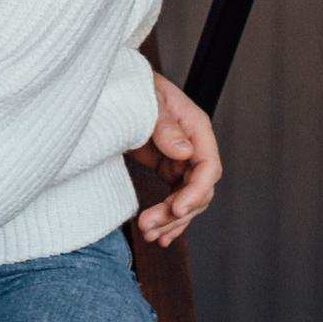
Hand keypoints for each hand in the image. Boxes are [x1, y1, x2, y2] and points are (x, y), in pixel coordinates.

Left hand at [130, 70, 220, 246]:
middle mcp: (192, 146)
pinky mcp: (166, 168)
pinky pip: (174, 199)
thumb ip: (165, 125)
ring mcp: (180, 159)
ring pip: (187, 200)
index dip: (195, 192)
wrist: (115, 85)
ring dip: (170, 221)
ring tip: (148, 235)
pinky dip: (168, 219)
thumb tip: (184, 151)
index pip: (208, 167)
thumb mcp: (148, 99)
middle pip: (198, 190)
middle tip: (149, 227)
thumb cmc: (133, 84)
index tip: (177, 210)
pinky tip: (160, 237)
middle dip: (177, 213)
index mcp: (195, 127)